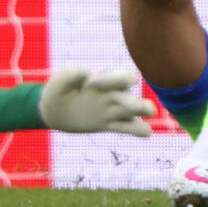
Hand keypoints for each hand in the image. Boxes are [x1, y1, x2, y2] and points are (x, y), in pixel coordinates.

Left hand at [38, 65, 152, 136]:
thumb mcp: (59, 82)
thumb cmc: (58, 91)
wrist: (55, 110)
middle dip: (133, 100)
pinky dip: (136, 129)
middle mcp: (109, 93)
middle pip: (125, 94)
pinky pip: (124, 127)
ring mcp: (110, 109)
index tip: (99, 83)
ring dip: (141, 110)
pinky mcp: (108, 124)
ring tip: (152, 111)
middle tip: (142, 106)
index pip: (113, 77)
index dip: (113, 79)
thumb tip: (85, 73)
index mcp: (99, 80)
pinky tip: (148, 133)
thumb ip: (71, 76)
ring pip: (129, 110)